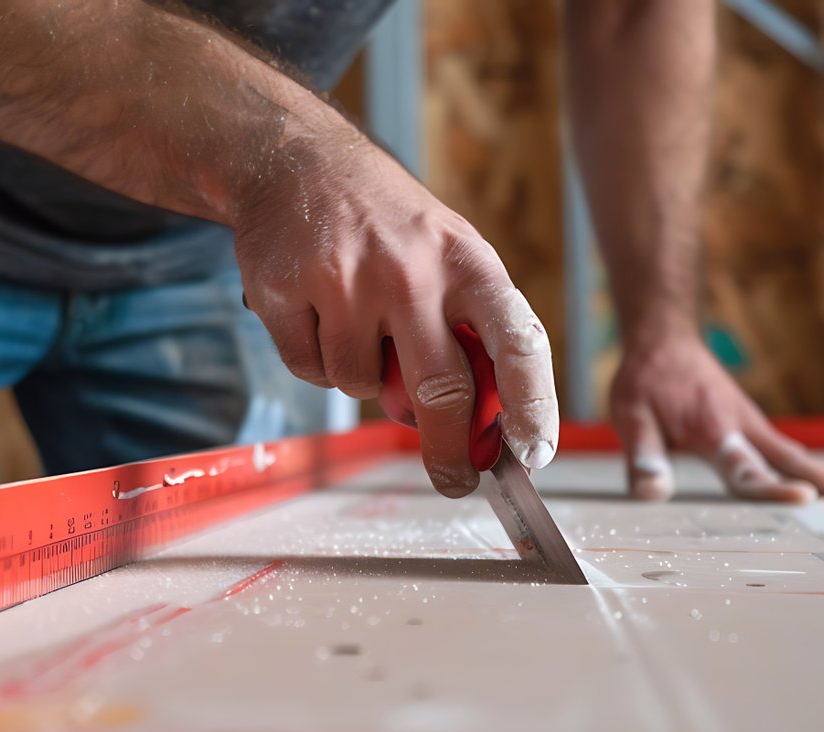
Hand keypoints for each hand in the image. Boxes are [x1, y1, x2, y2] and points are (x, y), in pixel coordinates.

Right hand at [233, 144, 557, 497]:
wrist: (296, 160)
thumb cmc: (388, 222)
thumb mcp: (449, 250)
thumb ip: (467, 327)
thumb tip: (479, 426)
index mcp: (467, 260)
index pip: (517, 342)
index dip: (533, 406)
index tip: (535, 453)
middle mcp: (412, 270)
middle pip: (442, 393)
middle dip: (450, 451)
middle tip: (455, 480)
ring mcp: (346, 280)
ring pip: (363, 386)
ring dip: (364, 380)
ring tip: (357, 325)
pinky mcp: (289, 291)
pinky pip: (311, 370)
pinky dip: (315, 360)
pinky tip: (317, 314)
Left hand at [610, 315, 823, 501]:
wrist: (664, 338)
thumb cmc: (647, 378)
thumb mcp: (631, 416)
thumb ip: (644, 457)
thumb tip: (651, 496)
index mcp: (713, 429)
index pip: (746, 467)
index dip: (772, 487)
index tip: (805, 498)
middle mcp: (741, 426)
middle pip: (788, 459)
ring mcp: (749, 423)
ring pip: (792, 453)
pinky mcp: (748, 421)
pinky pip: (781, 447)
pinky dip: (804, 464)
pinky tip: (818, 479)